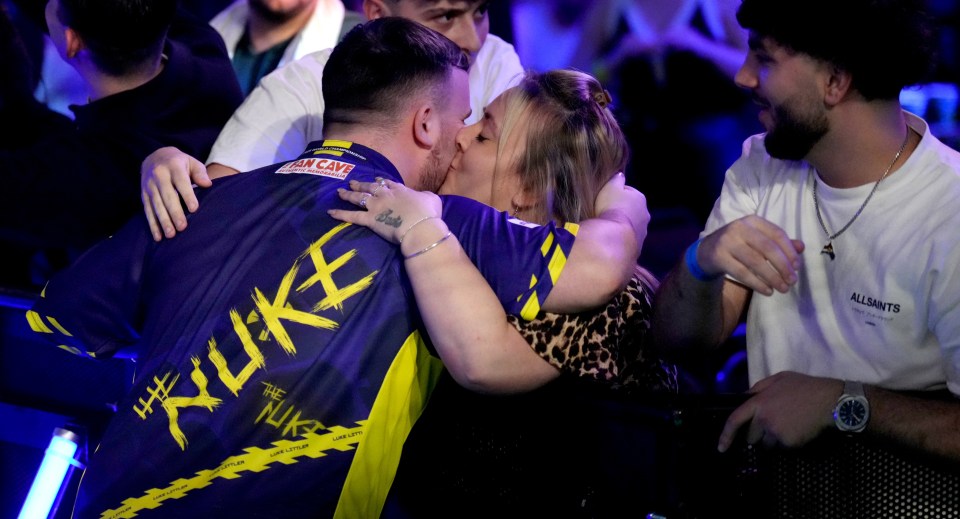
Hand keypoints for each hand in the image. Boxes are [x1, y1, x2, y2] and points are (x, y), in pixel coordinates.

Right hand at [141, 147, 209, 240]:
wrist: (155, 157)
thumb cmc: (180, 163)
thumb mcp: (192, 162)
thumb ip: (200, 172)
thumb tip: (207, 184)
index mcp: (173, 166)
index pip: (181, 182)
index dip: (187, 195)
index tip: (194, 209)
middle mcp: (159, 175)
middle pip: (167, 196)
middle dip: (174, 212)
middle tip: (182, 227)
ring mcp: (149, 185)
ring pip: (156, 205)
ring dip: (163, 221)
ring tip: (171, 234)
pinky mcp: (143, 194)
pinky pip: (147, 210)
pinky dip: (152, 224)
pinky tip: (158, 236)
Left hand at [328, 178, 442, 244]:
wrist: (420, 227)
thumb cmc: (429, 215)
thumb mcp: (432, 200)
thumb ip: (425, 196)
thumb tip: (423, 196)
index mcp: (400, 190)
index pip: (388, 184)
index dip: (381, 182)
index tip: (376, 181)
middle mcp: (385, 195)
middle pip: (369, 187)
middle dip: (361, 184)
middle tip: (352, 182)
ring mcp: (376, 206)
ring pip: (358, 198)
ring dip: (348, 194)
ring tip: (340, 192)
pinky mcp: (370, 220)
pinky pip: (352, 216)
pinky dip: (340, 214)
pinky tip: (330, 212)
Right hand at [594, 172, 649, 253]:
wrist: (615, 238)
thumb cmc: (612, 208)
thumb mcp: (610, 187)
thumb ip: (616, 179)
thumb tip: (620, 175)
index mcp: (640, 198)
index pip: (629, 192)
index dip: (617, 194)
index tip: (607, 198)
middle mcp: (645, 214)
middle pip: (632, 209)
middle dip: (622, 210)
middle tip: (607, 213)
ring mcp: (643, 232)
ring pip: (631, 225)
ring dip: (623, 225)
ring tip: (609, 227)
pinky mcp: (638, 247)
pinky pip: (628, 238)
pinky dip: (621, 237)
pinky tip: (611, 238)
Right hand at [697, 215, 804, 294]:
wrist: (706, 251)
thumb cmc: (739, 245)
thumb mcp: (758, 240)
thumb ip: (778, 243)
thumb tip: (801, 247)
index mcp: (753, 221)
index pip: (777, 234)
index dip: (789, 251)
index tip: (797, 267)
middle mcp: (739, 228)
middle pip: (767, 248)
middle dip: (783, 266)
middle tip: (792, 281)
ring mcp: (727, 241)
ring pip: (755, 261)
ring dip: (772, 277)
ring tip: (783, 288)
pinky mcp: (719, 256)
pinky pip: (742, 272)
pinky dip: (757, 283)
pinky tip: (767, 291)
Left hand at [717, 371, 841, 451]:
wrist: (829, 400)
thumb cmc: (804, 387)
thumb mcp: (778, 379)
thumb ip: (759, 388)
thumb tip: (745, 397)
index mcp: (758, 402)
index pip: (735, 420)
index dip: (726, 435)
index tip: (721, 447)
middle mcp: (764, 418)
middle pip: (752, 436)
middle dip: (758, 433)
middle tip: (774, 422)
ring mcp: (776, 431)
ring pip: (767, 443)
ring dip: (774, 438)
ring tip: (789, 424)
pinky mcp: (789, 442)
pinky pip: (782, 446)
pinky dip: (788, 441)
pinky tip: (798, 429)